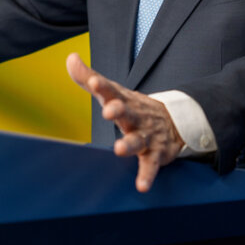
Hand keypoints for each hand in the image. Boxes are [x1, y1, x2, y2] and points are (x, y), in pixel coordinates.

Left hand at [66, 52, 183, 191]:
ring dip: (129, 144)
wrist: (175, 120)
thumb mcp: (112, 91)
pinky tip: (142, 186)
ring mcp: (146, 135)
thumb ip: (88, 77)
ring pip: (137, 139)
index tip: (93, 81)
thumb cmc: (133, 106)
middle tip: (108, 111)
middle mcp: (134, 116)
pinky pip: (150, 165)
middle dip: (117, 110)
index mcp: (122, 100)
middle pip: (126, 112)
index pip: (111, 90)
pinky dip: (147, 175)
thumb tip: (70, 57)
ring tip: (119, 149)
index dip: (102, 85)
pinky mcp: (156, 154)